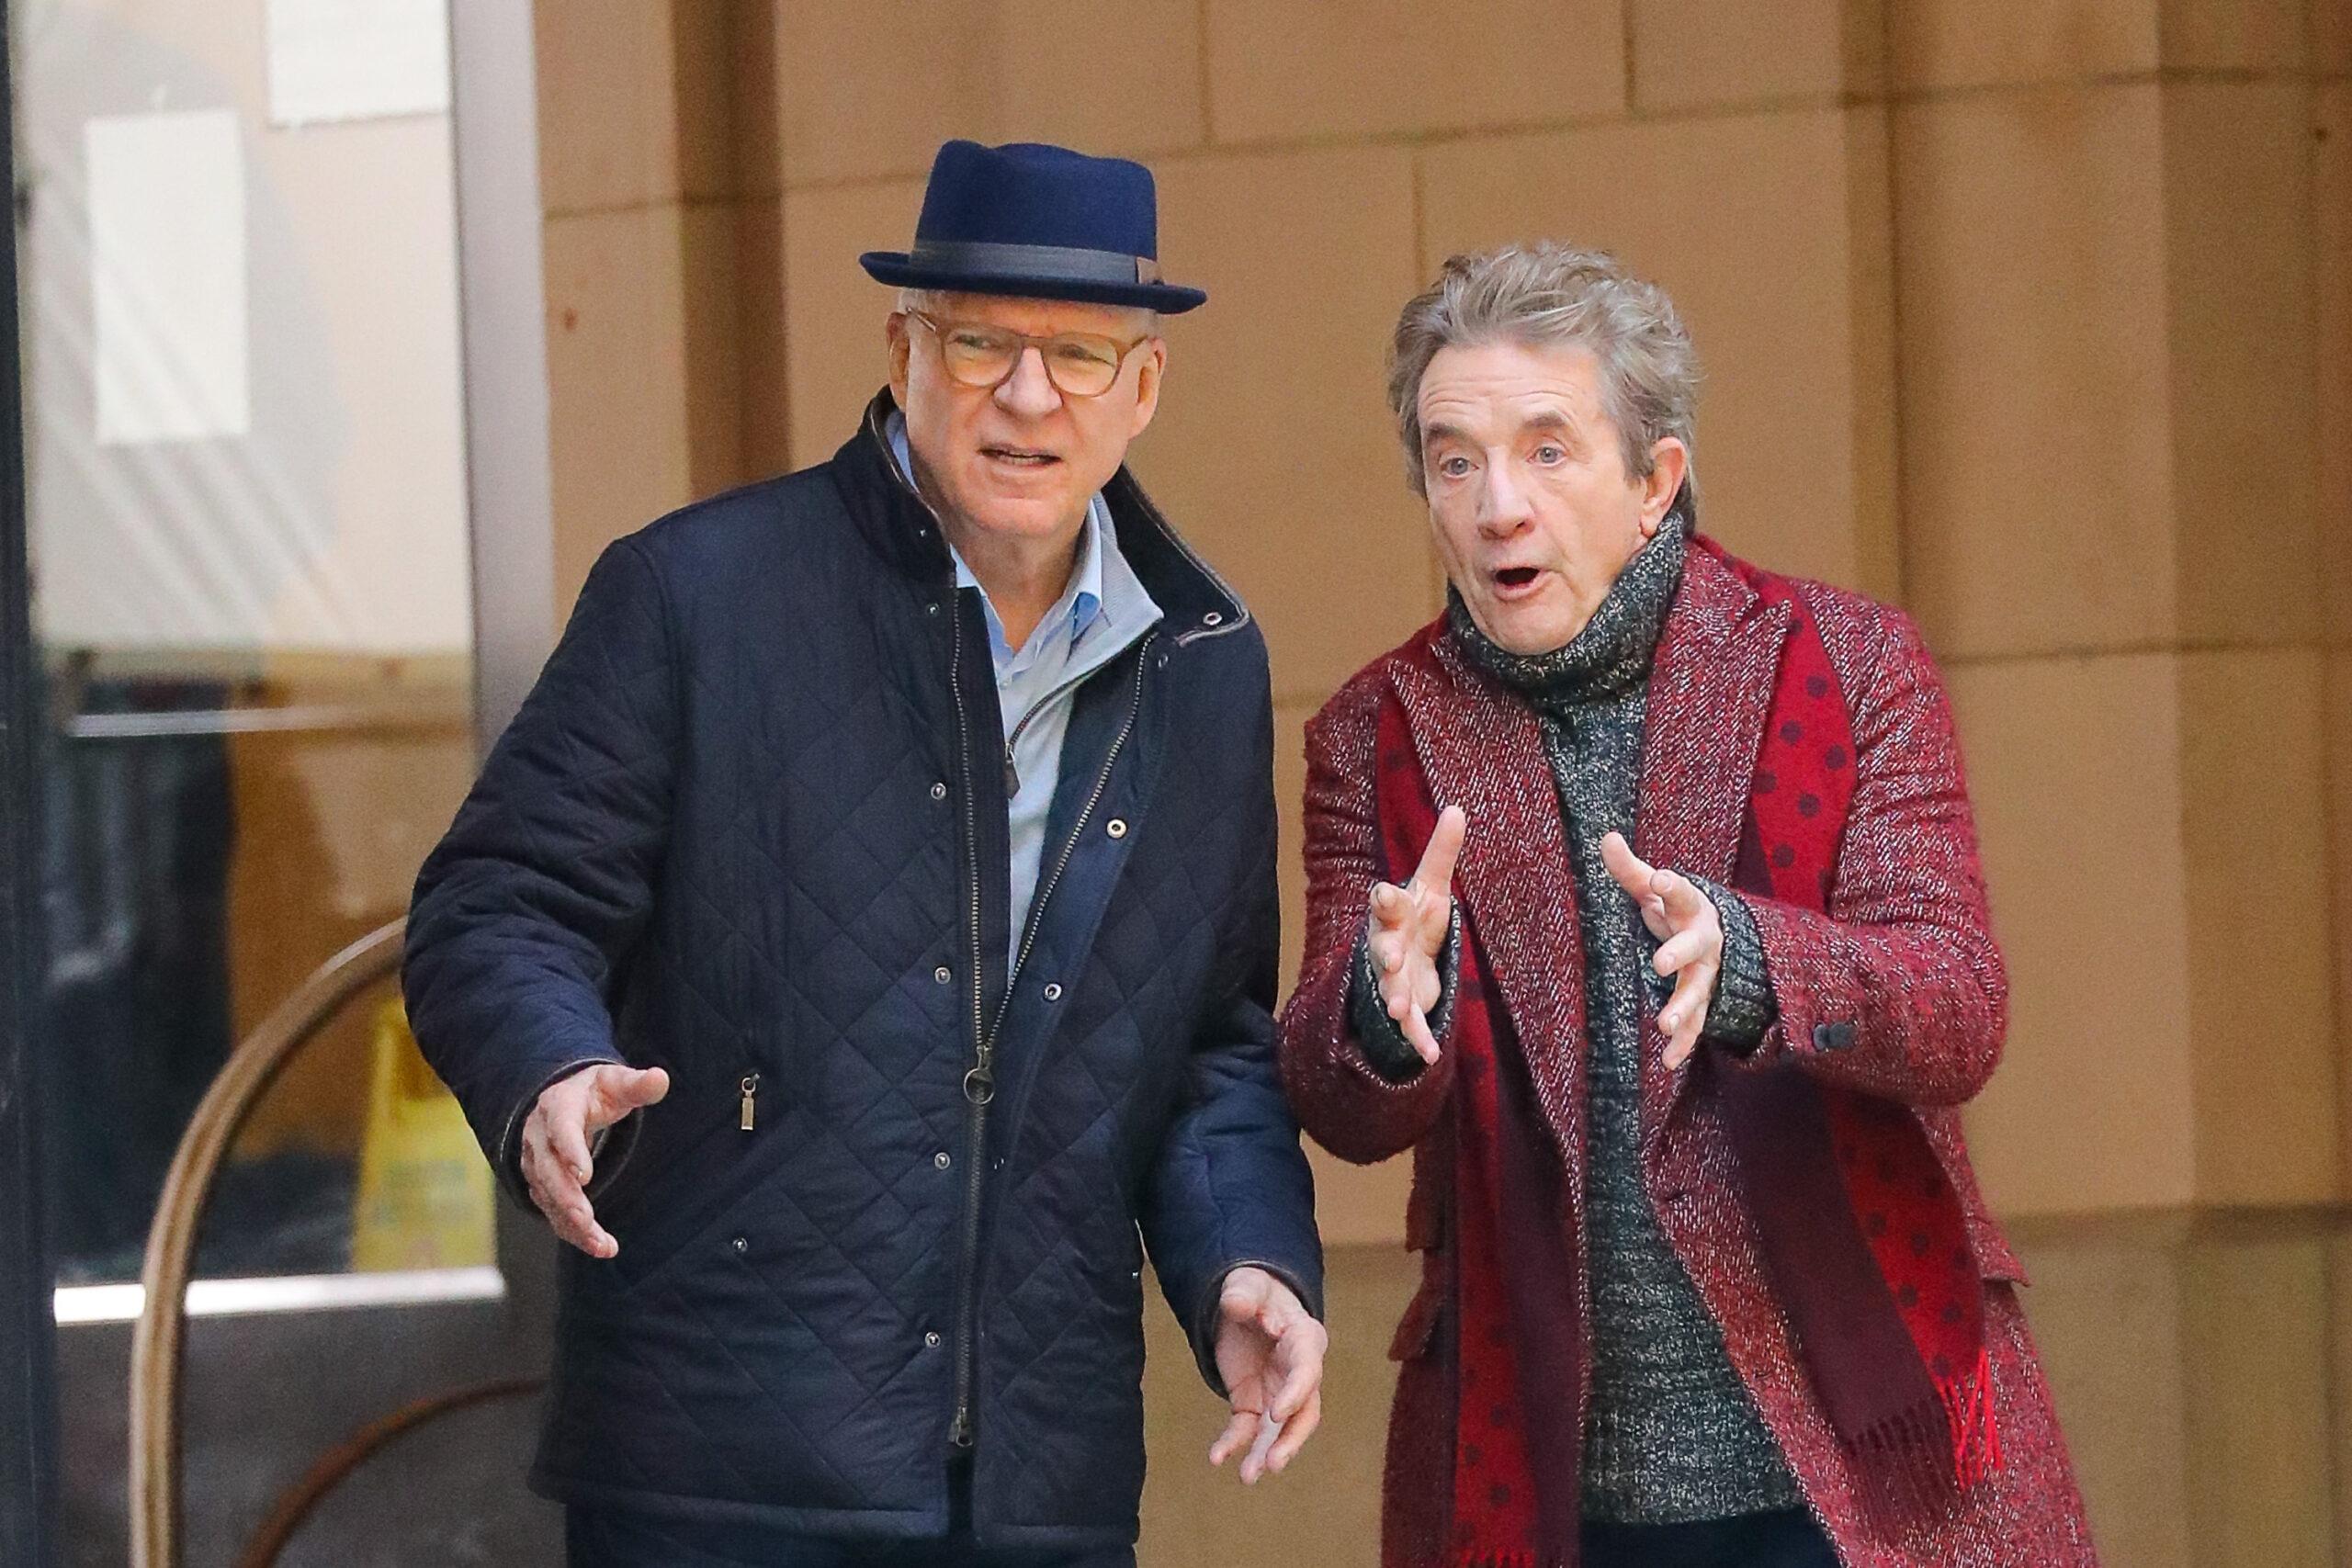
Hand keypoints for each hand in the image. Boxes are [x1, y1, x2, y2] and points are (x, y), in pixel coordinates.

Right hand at [519, 1063, 669, 1256]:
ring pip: (548, 1197)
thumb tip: (661, 1078)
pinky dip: (573, 1231)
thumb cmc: (595, 1091)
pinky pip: (553, 1211)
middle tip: (586, 1221)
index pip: (561, 1129)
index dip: (570, 1151)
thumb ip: (638, 1084)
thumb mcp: (616, 1082)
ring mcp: (537, 1164)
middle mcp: (540, 1138)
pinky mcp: (542, 1185)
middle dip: (566, 1198)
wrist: (564, 1098)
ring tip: (601, 1244)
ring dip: (571, 1224)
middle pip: (548, 1171)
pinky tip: (599, 1246)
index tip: (584, 1176)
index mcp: (558, 1107)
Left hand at [1207, 1266, 1326, 1483]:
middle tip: (1272, 1463)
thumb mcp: (1247, 1283)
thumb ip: (1243, 1292)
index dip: (1295, 1393)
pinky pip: (1247, 1428)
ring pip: (1279, 1430)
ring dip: (1265, 1453)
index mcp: (1304, 1339)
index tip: (1276, 1412)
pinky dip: (1233, 1443)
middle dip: (1290, 1439)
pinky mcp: (1254, 1402)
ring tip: (1248, 1477)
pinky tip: (1217, 1458)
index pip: (1308, 1370)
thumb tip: (1238, 1305)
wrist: (1244, 1303)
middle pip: (1304, 1412)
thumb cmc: (1255, 1290)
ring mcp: (1278, 1392)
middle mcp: (1298, 1372)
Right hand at [1364, 804, 1466, 1064]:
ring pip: (1390, 989)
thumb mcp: (1430, 886)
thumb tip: (1457, 806)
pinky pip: (1410, 1027)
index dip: (1384, 899)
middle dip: (1383, 954)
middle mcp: (1387, 946)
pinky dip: (1418, 1041)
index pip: (1385, 902)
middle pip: (1380, 948)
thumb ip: (1441, 852)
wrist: (1399, 961)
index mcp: (1394, 913)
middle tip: (1389, 959)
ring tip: (1401, 1010)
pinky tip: (1429, 1055)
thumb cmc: (1415, 917)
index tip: (1384, 893)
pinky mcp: (1405, 1007)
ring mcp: (1392, 980)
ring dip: (1395, 999)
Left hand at [1599, 832, 1719, 1071]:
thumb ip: (1630, 869)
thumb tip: (1604, 836)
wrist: (1715, 937)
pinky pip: (1694, 1026)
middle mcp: (1704, 942)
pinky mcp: (1702, 1002)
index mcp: (1691, 907)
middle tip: (1660, 963)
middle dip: (1678, 954)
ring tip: (1664, 1025)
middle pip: (1694, 947)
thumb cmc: (1673, 909)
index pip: (1683, 893)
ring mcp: (1705, 974)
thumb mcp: (1652, 888)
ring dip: (1682, 1009)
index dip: (1671, 885)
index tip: (1660, 879)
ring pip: (1697, 992)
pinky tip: (1669, 1062)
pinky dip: (1683, 1044)